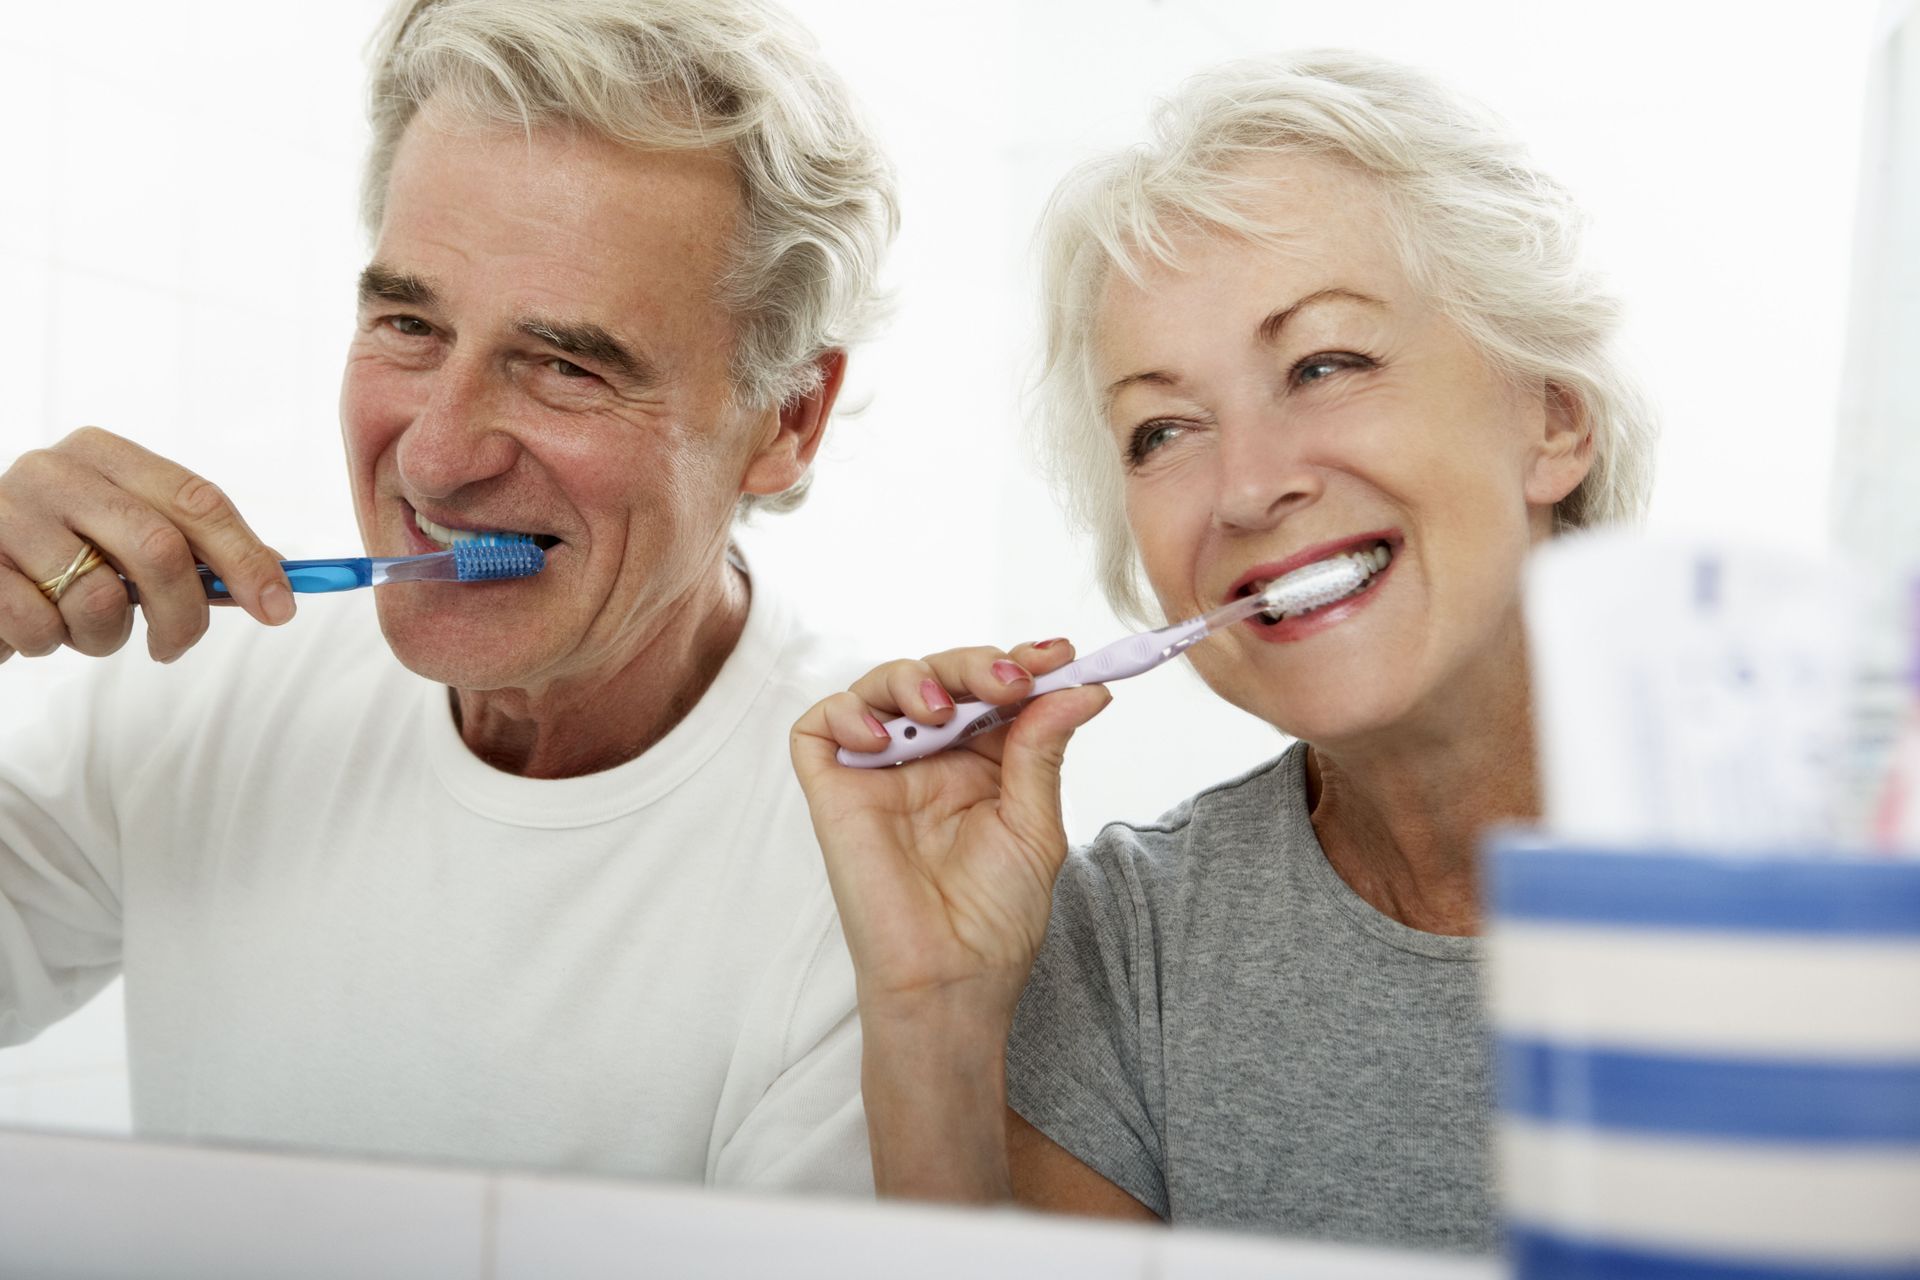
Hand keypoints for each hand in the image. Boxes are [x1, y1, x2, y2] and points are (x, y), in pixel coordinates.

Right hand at [0, 427, 293, 664]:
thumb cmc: (54, 556)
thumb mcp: (122, 540)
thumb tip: (278, 580)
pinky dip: (50, 644)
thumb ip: (193, 552)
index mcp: (104, 454)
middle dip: (184, 613)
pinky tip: (36, 626)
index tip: (279, 608)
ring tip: (83, 628)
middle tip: (175, 646)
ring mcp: (5, 513)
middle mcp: (54, 470)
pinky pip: (40, 626)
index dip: (246, 558)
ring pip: (98, 599)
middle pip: (159, 548)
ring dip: (105, 637)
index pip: (197, 500)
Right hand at [790, 640, 1110, 1030]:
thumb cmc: (996, 918)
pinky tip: (885, 740)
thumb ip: (1043, 749)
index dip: (1020, 664)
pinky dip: (846, 713)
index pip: (991, 692)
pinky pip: (819, 727)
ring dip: (914, 677)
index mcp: (979, 765)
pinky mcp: (833, 791)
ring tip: (943, 710)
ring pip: (880, 687)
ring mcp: (878, 773)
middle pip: (939, 676)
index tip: (1058, 655)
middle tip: (1010, 680)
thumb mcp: (1035, 825)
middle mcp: (927, 760)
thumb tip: (1083, 687)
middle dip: (975, 665)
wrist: (953, 978)